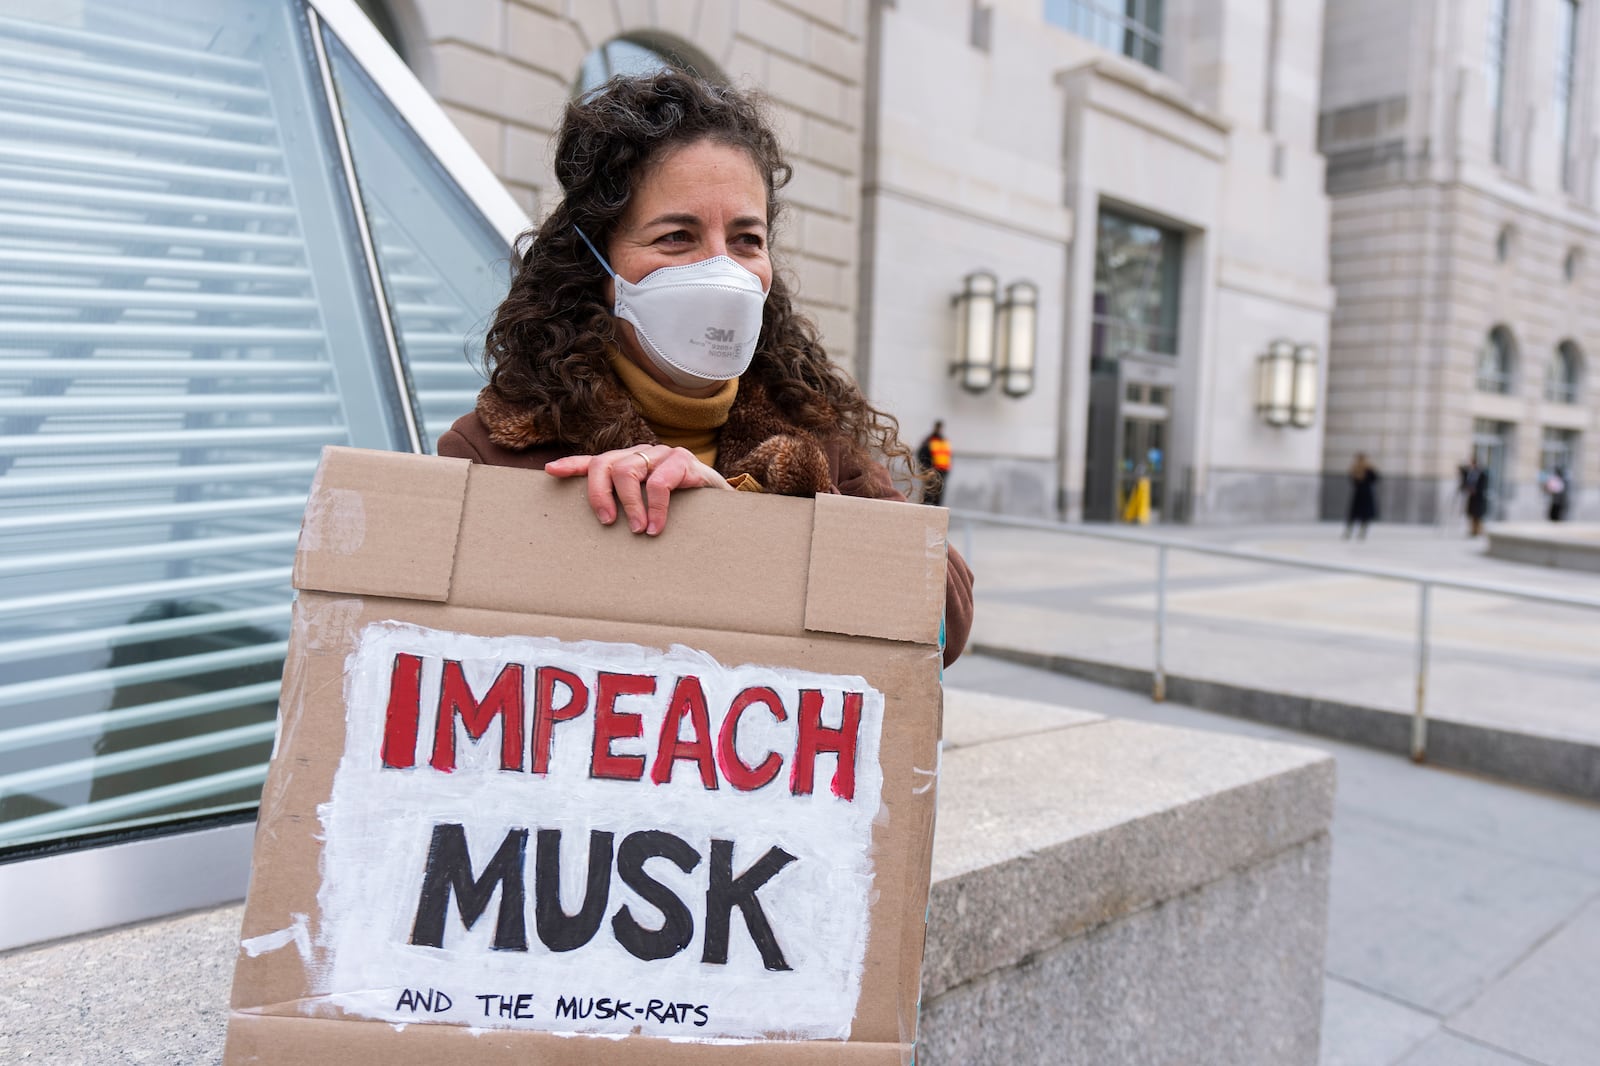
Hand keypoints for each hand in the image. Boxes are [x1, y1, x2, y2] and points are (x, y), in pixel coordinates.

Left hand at [544, 446, 730, 535]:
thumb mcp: (650, 511)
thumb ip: (628, 511)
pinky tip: (656, 528)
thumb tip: (600, 527)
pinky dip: (655, 508)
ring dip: (629, 505)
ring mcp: (663, 454)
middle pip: (604, 464)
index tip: (550, 471)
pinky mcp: (684, 460)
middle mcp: (643, 454)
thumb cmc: (683, 513)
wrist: (725, 509)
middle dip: (599, 494)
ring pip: (627, 470)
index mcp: (631, 464)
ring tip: (638, 531)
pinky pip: (659, 482)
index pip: (596, 461)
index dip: (572, 465)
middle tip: (607, 523)